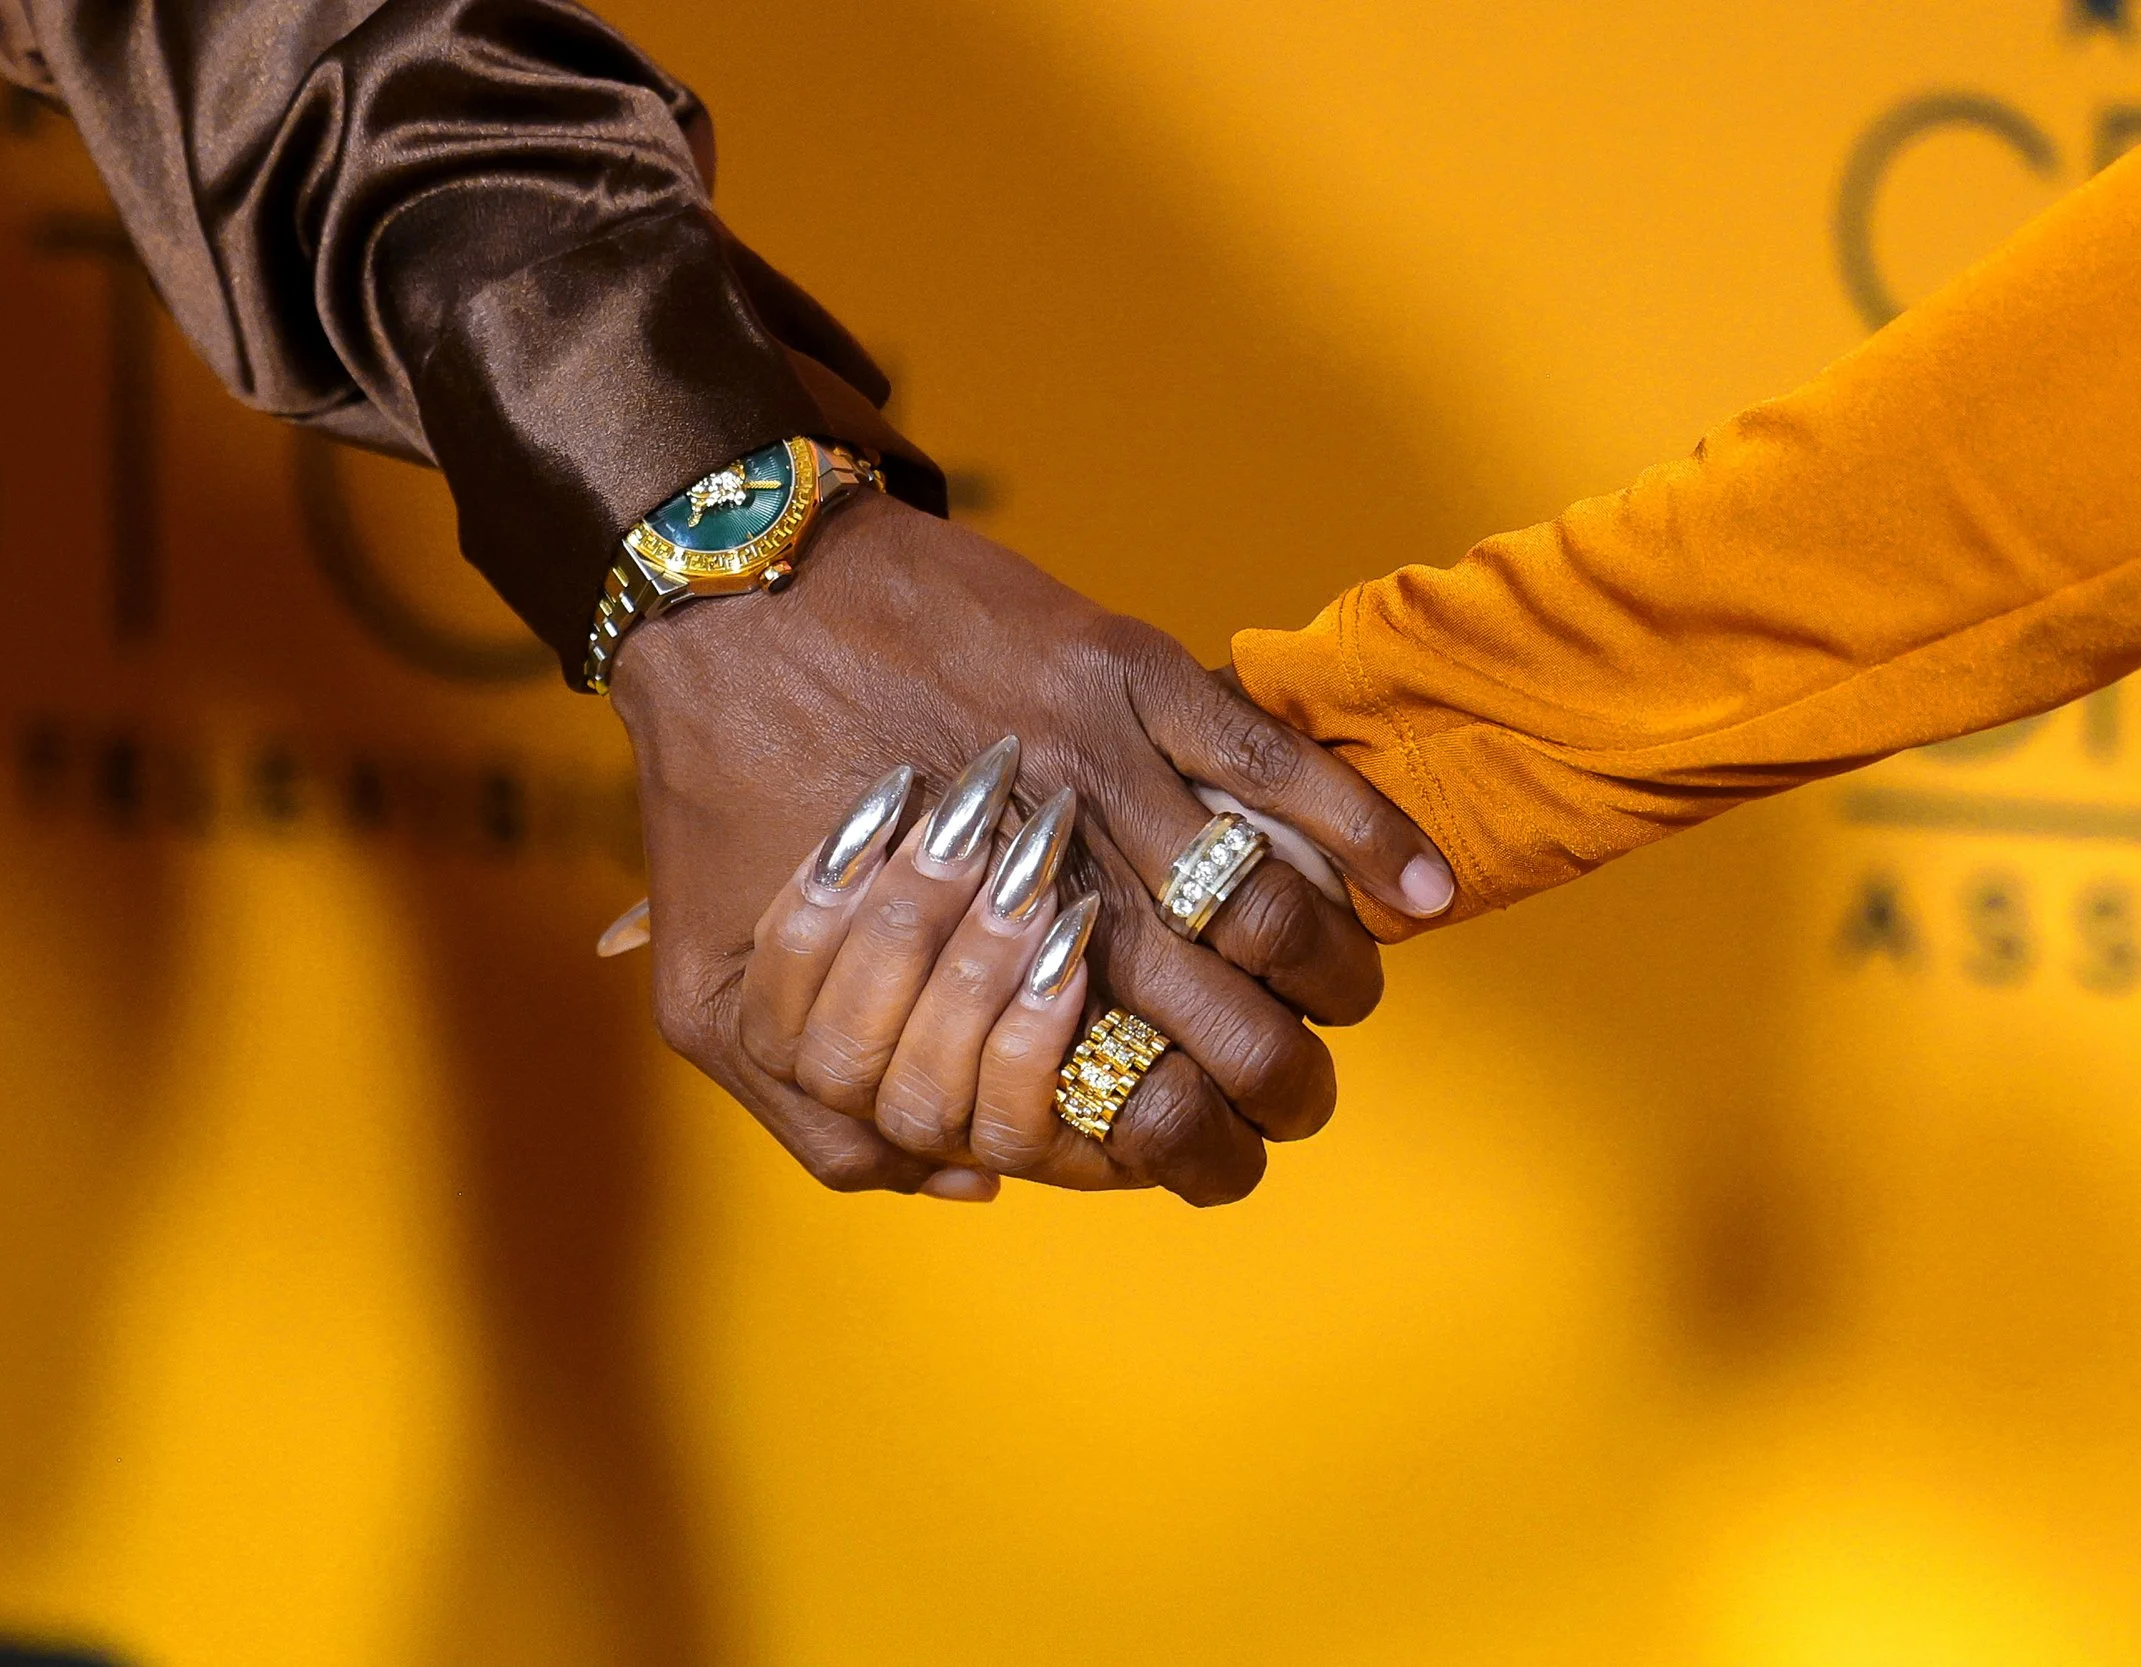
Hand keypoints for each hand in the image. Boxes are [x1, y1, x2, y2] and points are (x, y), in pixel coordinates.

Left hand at [611, 495, 1452, 1204]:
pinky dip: (1373, 836)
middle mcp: (1052, 885)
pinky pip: (1283, 768)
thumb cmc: (720, 802)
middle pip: (1232, 1030)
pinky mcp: (1134, 673)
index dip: (1196, 1159)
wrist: (732, 592)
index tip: (1218, 1161)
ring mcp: (1108, 772)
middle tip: (1293, 1098)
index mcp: (966, 972)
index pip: (1132, 1111)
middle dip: (1284, 1087)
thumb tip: (969, 1176)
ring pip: (1276, 909)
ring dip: (1334, 979)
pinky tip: (1426, 893)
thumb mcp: (714, 997)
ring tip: (1340, 999)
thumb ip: (823, 1116)